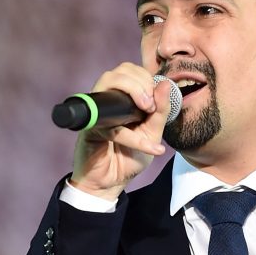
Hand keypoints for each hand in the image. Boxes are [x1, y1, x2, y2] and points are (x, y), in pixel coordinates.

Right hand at [69, 63, 169, 198]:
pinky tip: (149, 147)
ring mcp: (96, 112)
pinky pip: (110, 124)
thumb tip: (164, 84)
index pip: (130, 71)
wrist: (110, 183)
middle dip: (140, 82)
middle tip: (151, 106)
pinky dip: (132, 136)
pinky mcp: (90, 129)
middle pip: (118, 71)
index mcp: (122, 99)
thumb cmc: (128, 157)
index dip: (146, 78)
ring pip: (108, 82)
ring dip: (133, 91)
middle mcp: (107, 101)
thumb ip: (160, 112)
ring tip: (147, 110)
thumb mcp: (152, 134)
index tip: (158, 98)